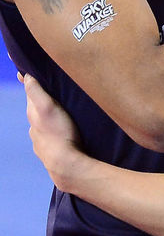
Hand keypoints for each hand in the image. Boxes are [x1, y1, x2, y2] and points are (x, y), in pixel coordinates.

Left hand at [20, 72, 82, 191]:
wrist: (66, 165)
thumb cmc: (59, 134)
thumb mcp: (47, 107)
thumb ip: (35, 91)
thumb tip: (25, 75)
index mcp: (33, 113)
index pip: (29, 91)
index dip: (29, 79)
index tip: (29, 70)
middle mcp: (33, 126)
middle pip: (35, 106)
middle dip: (41, 97)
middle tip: (52, 86)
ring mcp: (40, 140)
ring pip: (43, 122)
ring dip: (48, 114)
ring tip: (60, 109)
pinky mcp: (50, 150)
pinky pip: (50, 135)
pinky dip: (53, 129)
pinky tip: (62, 130)